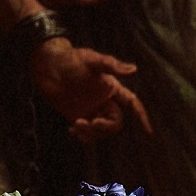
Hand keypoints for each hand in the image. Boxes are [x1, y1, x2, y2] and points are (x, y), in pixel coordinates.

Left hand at [31, 39, 149, 142]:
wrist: (47, 65)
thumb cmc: (70, 58)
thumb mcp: (91, 60)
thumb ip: (111, 65)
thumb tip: (134, 69)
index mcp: (111, 88)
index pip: (132, 103)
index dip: (141, 116)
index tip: (148, 132)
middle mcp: (104, 101)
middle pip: (115, 123)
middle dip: (105, 126)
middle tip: (91, 122)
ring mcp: (91, 110)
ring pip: (100, 131)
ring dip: (91, 132)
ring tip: (76, 125)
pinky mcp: (77, 116)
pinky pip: (86, 134)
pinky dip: (82, 137)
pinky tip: (72, 130)